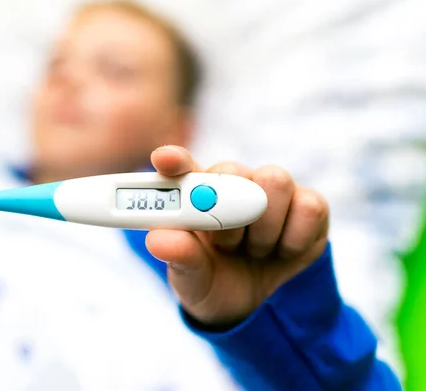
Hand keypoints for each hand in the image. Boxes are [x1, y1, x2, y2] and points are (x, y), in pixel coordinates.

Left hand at [147, 145, 329, 327]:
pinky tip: (281, 252)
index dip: (174, 160)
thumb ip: (178, 256)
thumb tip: (157, 240)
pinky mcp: (308, 205)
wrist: (253, 307)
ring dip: (263, 228)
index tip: (165, 160)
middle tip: (226, 245)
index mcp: (194, 195)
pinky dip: (294, 239)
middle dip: (227, 212)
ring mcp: (272, 191)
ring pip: (275, 181)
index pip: (181, 166)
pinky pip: (309, 206)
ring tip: (253, 251)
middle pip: (232, 169)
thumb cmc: (211, 280)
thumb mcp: (190, 277)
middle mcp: (232, 183)